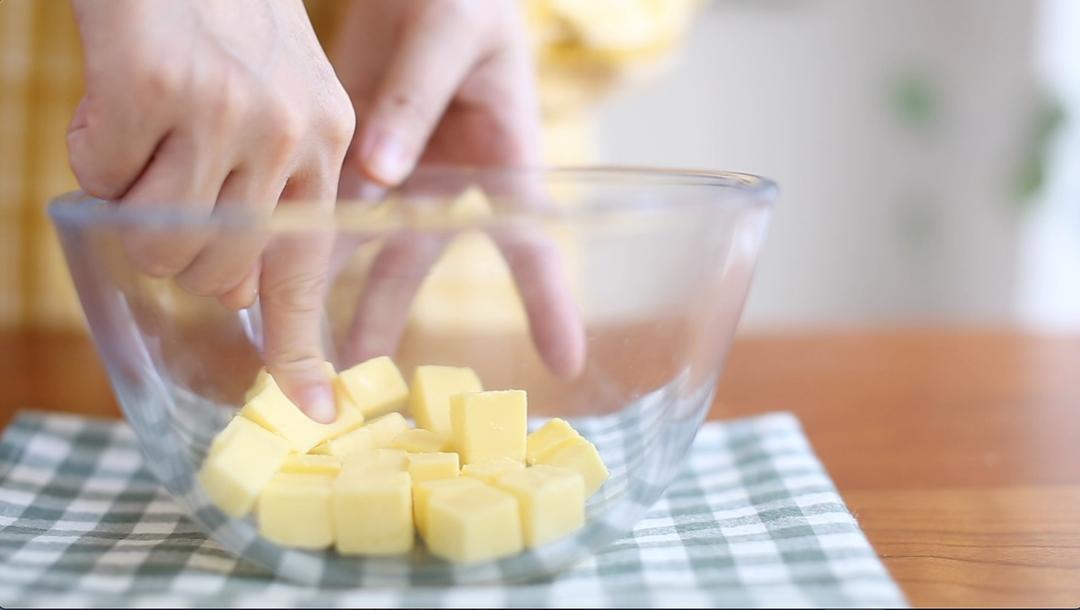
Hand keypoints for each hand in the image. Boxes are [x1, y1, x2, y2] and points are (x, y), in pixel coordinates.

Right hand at [68, 0, 354, 421]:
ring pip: (158, 240)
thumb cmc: (219, 17)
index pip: (310, 270)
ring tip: (144, 132)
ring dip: (131, 201)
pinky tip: (114, 98)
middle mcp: (290, 133)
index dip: (302, 349)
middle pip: (219, 275)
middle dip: (178, 251)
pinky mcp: (157, 86)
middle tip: (166, 181)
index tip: (312, 411)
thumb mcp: (279, 97)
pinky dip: (92, 150)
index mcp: (327, 140)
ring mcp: (227, 111)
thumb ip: (269, 189)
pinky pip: (101, 177)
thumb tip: (234, 290)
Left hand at [331, 0, 585, 376]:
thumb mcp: (448, 35)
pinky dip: (295, 234)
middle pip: (416, 261)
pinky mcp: (352, 149)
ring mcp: (395, 168)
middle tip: (359, 380)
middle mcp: (446, 179)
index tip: (567, 361)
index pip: (531, 240)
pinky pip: (323, 201)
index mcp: (498, 156)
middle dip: (388, 319)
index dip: (549, 302)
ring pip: (358, 242)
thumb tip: (381, 172)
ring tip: (299, 349)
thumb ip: (414, 99)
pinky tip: (265, 271)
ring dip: (327, 291)